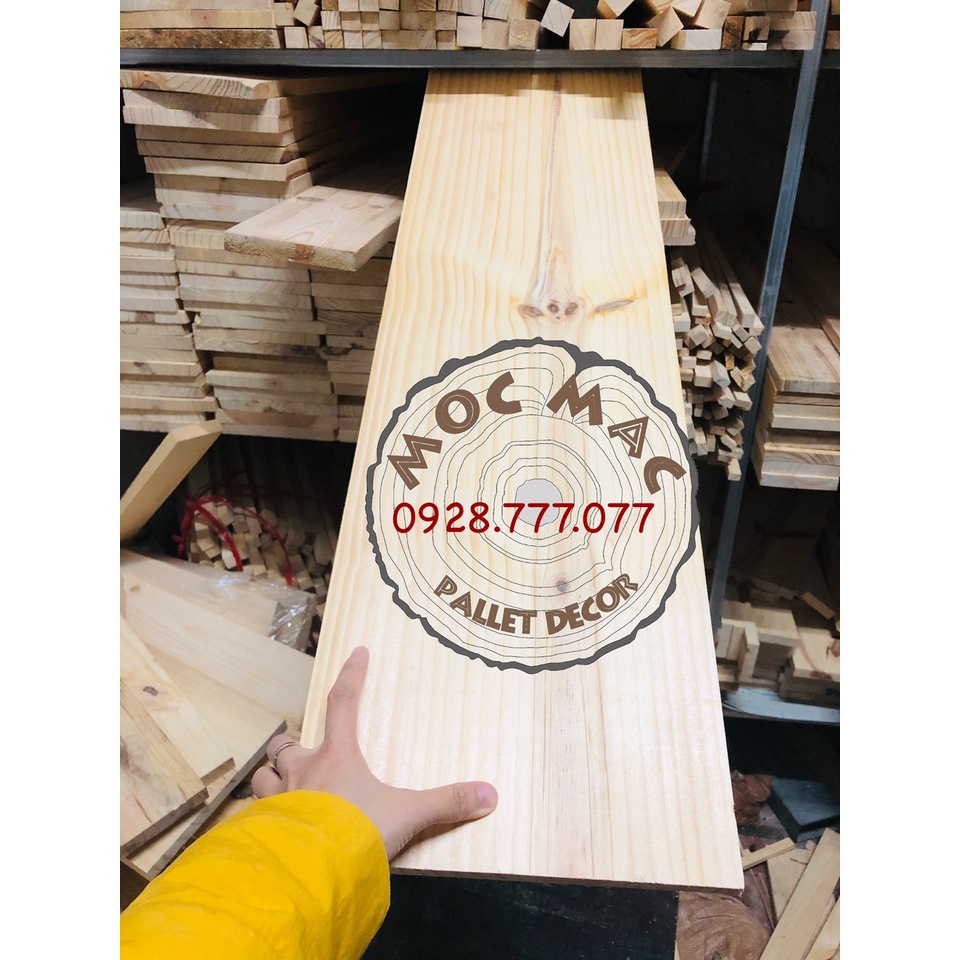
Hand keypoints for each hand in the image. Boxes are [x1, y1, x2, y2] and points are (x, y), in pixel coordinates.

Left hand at [251, 646, 497, 860]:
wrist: (312, 874)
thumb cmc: (357, 834)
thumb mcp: (408, 815)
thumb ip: (447, 803)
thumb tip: (489, 793)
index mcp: (336, 756)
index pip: (342, 703)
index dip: (351, 675)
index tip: (357, 652)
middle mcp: (302, 770)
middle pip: (286, 745)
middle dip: (292, 746)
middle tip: (304, 753)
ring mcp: (277, 800)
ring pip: (263, 777)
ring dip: (272, 779)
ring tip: (282, 787)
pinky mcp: (263, 829)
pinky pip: (256, 815)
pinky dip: (263, 817)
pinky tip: (273, 829)